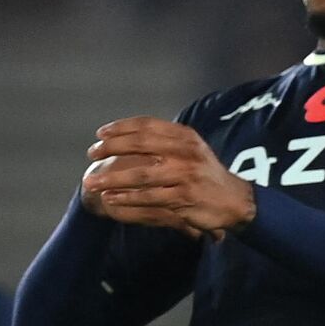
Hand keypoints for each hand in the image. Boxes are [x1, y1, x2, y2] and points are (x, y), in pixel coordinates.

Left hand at [82, 117, 255, 237]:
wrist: (234, 200)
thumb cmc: (204, 173)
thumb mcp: (189, 149)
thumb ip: (164, 140)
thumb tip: (127, 133)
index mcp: (185, 136)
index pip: (147, 125)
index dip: (121, 128)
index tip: (100, 134)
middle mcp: (186, 152)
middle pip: (141, 145)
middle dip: (112, 148)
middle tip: (92, 154)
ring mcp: (185, 175)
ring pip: (141, 174)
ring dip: (112, 179)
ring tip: (91, 183)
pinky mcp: (183, 198)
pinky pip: (149, 197)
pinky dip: (126, 198)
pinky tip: (109, 199)